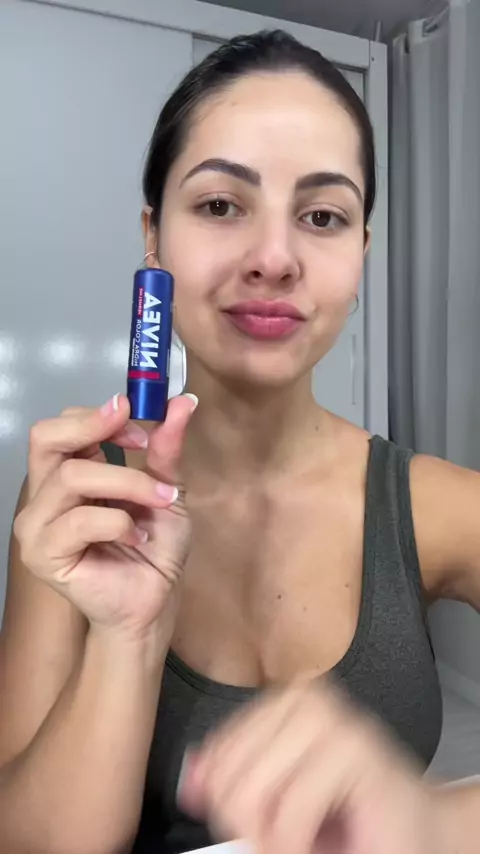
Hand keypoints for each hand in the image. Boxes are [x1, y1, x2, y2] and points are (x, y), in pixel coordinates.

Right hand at [14, 393, 197, 638]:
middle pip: (45, 439)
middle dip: (93, 429)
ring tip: (158, 504)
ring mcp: (38, 526)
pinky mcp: (43, 554)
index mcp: (67, 474)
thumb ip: (166, 447)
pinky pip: (81, 520)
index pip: (60, 427)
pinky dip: (119, 523)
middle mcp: (44, 496)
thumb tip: (184, 400)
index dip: (97, 416)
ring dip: (128, 485)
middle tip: (138, 441)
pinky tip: (137, 537)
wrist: (154, 601)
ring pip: (72, 477)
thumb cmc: (154, 548)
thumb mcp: (166, 490)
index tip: (138, 424)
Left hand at [178, 680, 447, 853]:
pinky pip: (290, 813)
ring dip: (276, 837)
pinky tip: (326, 837)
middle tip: (287, 835)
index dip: (226, 802)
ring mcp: (333, 720)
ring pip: (254, 795)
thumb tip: (190, 778)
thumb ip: (229, 782)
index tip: (254, 823)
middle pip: (229, 777)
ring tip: (307, 834)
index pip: (218, 752)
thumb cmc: (346, 820)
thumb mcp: (270, 798)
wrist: (417, 835)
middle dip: (251, 825)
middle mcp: (307, 698)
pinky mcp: (356, 750)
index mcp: (283, 703)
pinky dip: (297, 844)